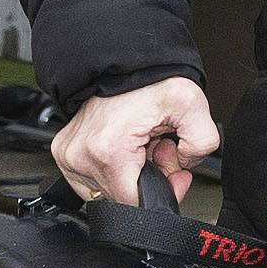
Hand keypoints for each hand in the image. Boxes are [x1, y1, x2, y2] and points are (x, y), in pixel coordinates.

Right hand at [49, 76, 220, 210]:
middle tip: (159, 149)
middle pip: (122, 198)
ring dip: (130, 175)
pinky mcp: (65, 153)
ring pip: (108, 191)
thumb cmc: (150, 80)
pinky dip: (114, 168)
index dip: (162, 193)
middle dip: (148, 180)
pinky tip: (126, 146)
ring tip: (143, 145)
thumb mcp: (192, 105)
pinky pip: (93, 180)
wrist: (123, 62)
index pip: (135, 205)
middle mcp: (81, 156)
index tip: (173, 169)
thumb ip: (201, 143)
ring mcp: (69, 156)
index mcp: (107, 151)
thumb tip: (184, 167)